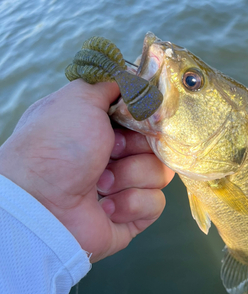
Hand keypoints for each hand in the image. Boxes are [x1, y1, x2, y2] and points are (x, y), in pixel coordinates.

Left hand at [0, 80, 173, 261]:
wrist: (42, 200)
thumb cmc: (57, 145)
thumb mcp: (80, 98)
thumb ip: (110, 84)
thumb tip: (130, 76)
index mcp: (104, 129)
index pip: (147, 119)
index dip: (147, 119)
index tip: (138, 118)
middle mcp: (115, 157)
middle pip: (158, 145)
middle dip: (135, 148)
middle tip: (109, 151)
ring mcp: (125, 187)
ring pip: (159, 174)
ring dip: (130, 176)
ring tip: (100, 184)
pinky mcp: (131, 217)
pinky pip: (155, 203)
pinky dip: (130, 203)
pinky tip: (104, 207)